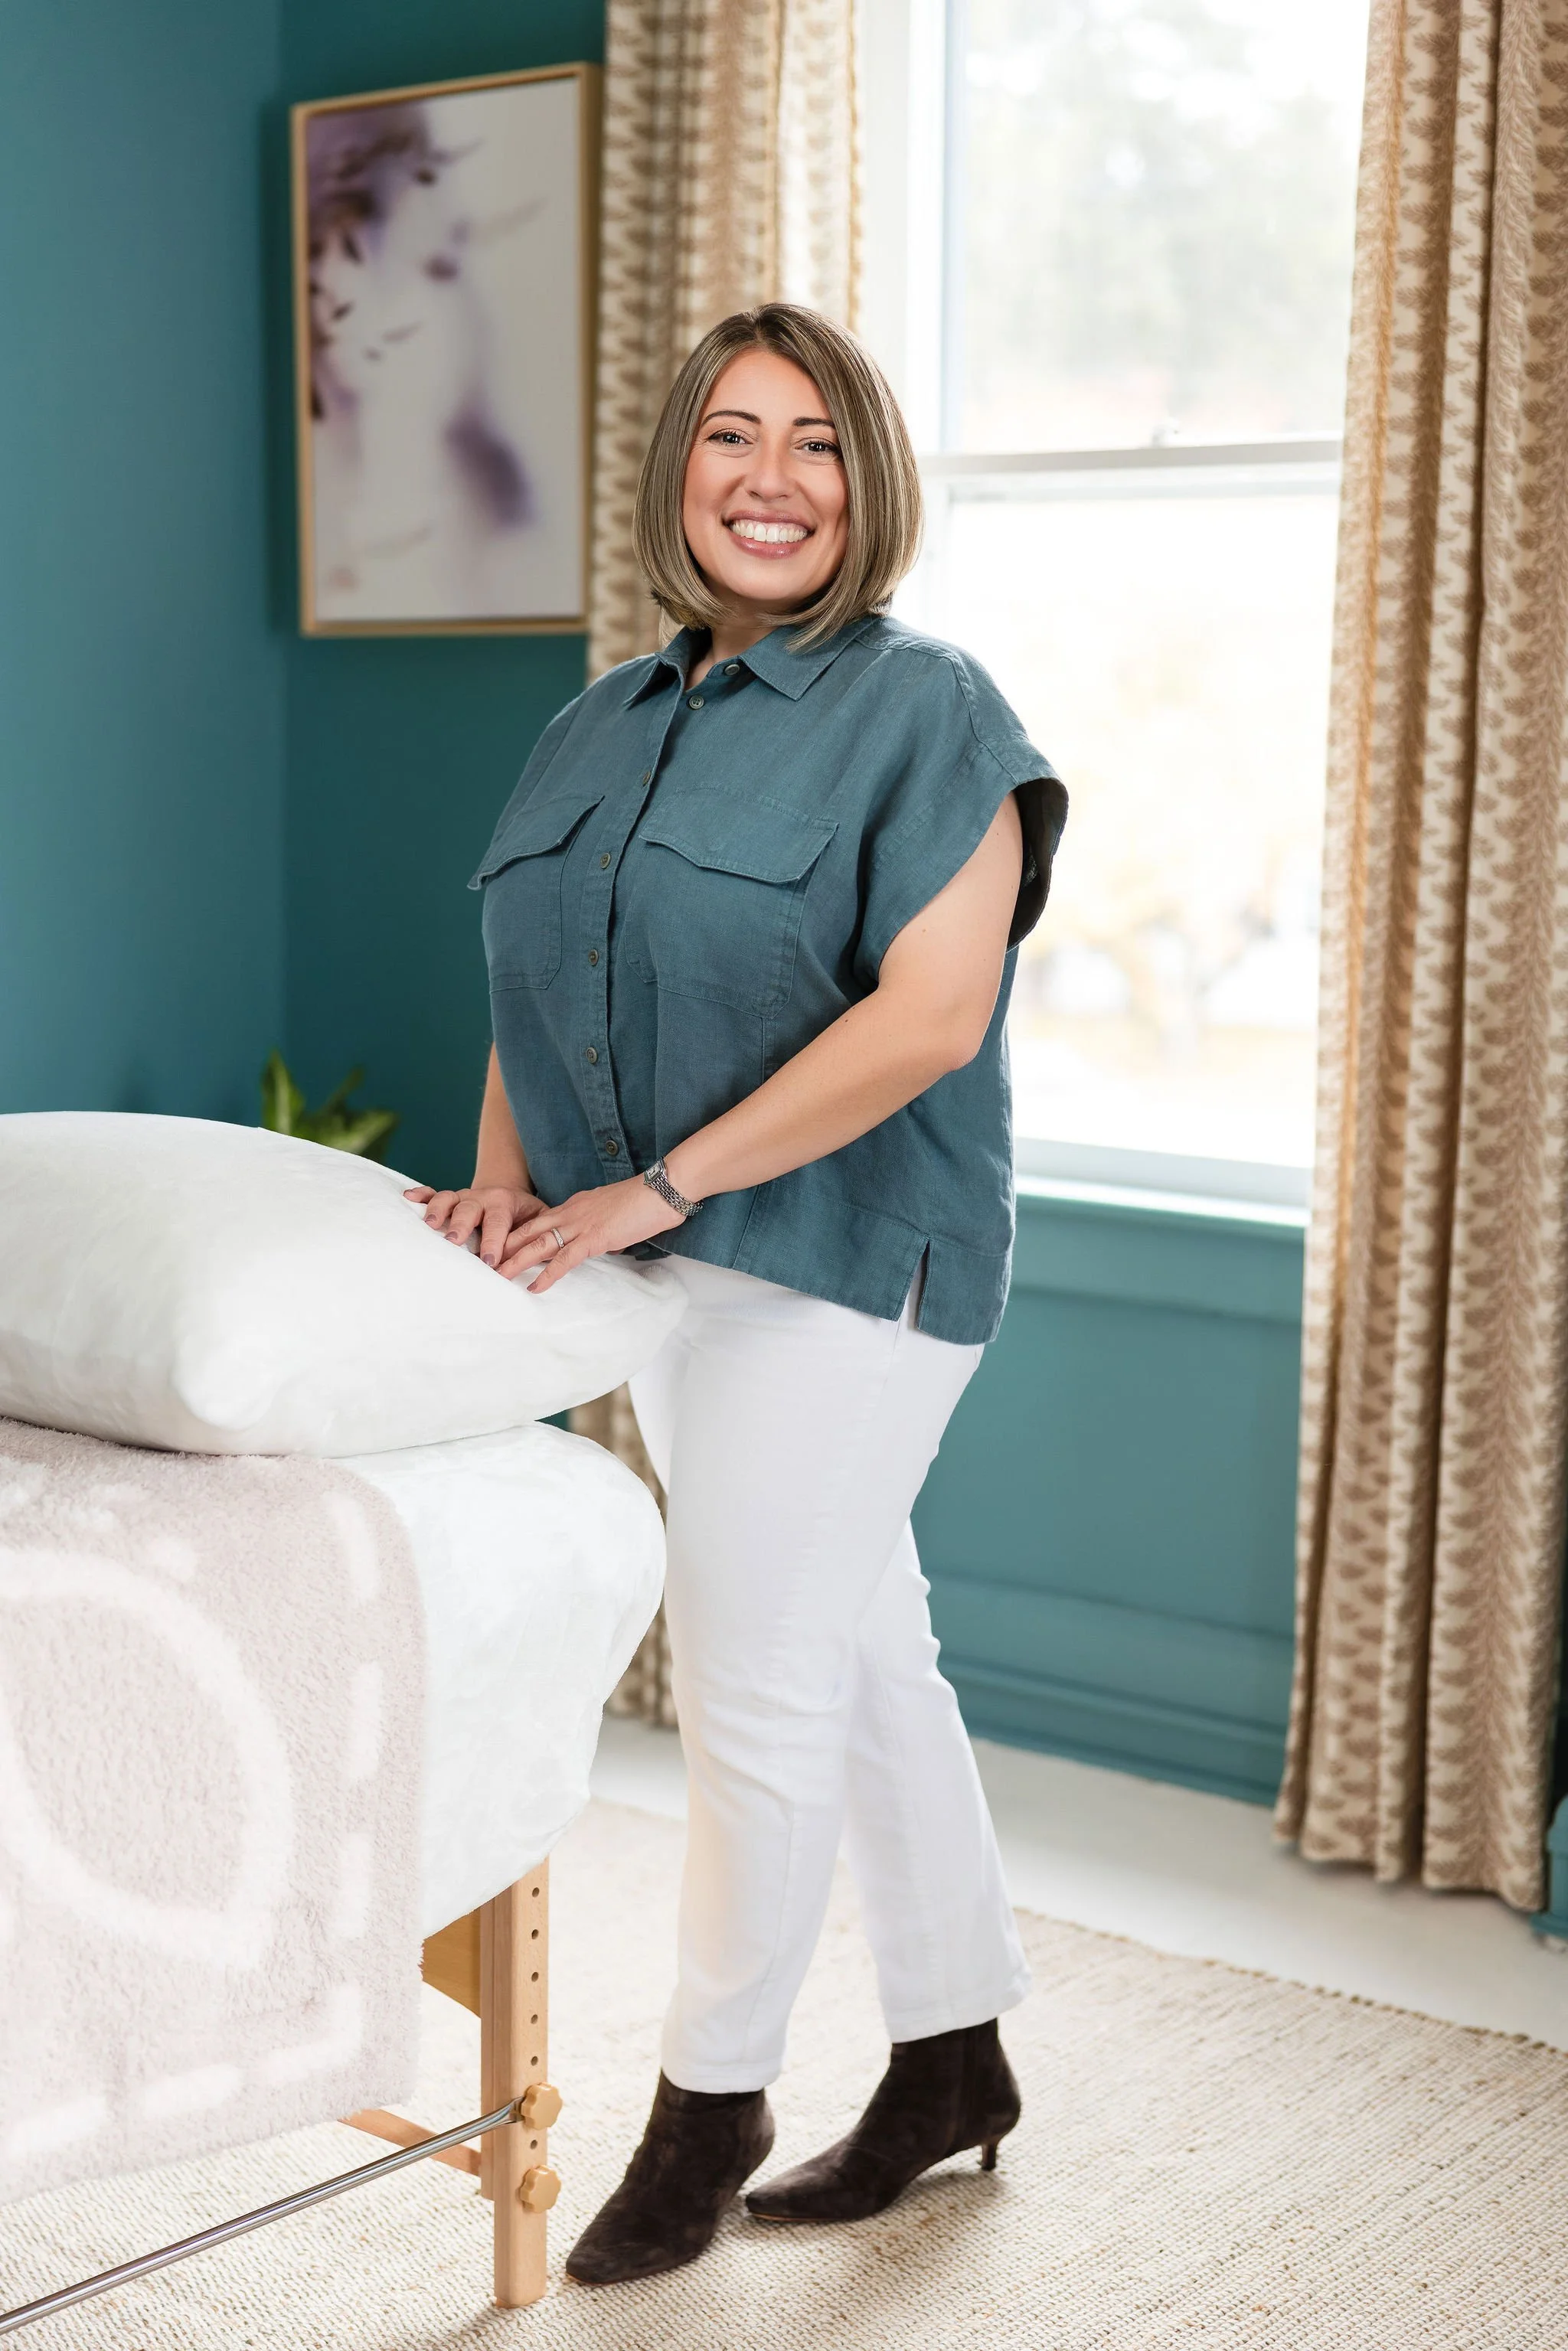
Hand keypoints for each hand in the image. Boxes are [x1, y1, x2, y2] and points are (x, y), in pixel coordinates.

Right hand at [403, 1182, 547, 1269]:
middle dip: (461, 1226)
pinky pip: (433, 1194)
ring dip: (437, 1211)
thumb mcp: (540, 1221)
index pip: (498, 1223)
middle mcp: (481, 1198)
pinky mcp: (450, 1200)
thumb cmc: (527, 1216)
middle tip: (454, 1242)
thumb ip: (540, 1236)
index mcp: (504, 1202)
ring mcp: (463, 1197)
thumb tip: (547, 1259)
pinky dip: (421, 1195)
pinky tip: (408, 1197)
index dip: (494, 1242)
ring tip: (430, 1225)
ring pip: (448, 1200)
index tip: (490, 1263)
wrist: (510, 1196)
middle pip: (469, 1210)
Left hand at [498, 1176, 686, 1292]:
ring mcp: (580, 1225)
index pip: (537, 1222)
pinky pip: (565, 1259)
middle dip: (504, 1247)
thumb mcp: (609, 1211)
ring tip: (497, 1277)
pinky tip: (534, 1287)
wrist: (660, 1190)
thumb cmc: (642, 1201)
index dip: (515, 1236)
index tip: (498, 1248)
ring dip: (515, 1262)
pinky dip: (547, 1275)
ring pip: (538, 1245)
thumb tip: (591, 1238)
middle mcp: (570, 1213)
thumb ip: (595, 1223)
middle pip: (528, 1231)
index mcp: (574, 1206)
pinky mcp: (594, 1238)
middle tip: (483, 1263)